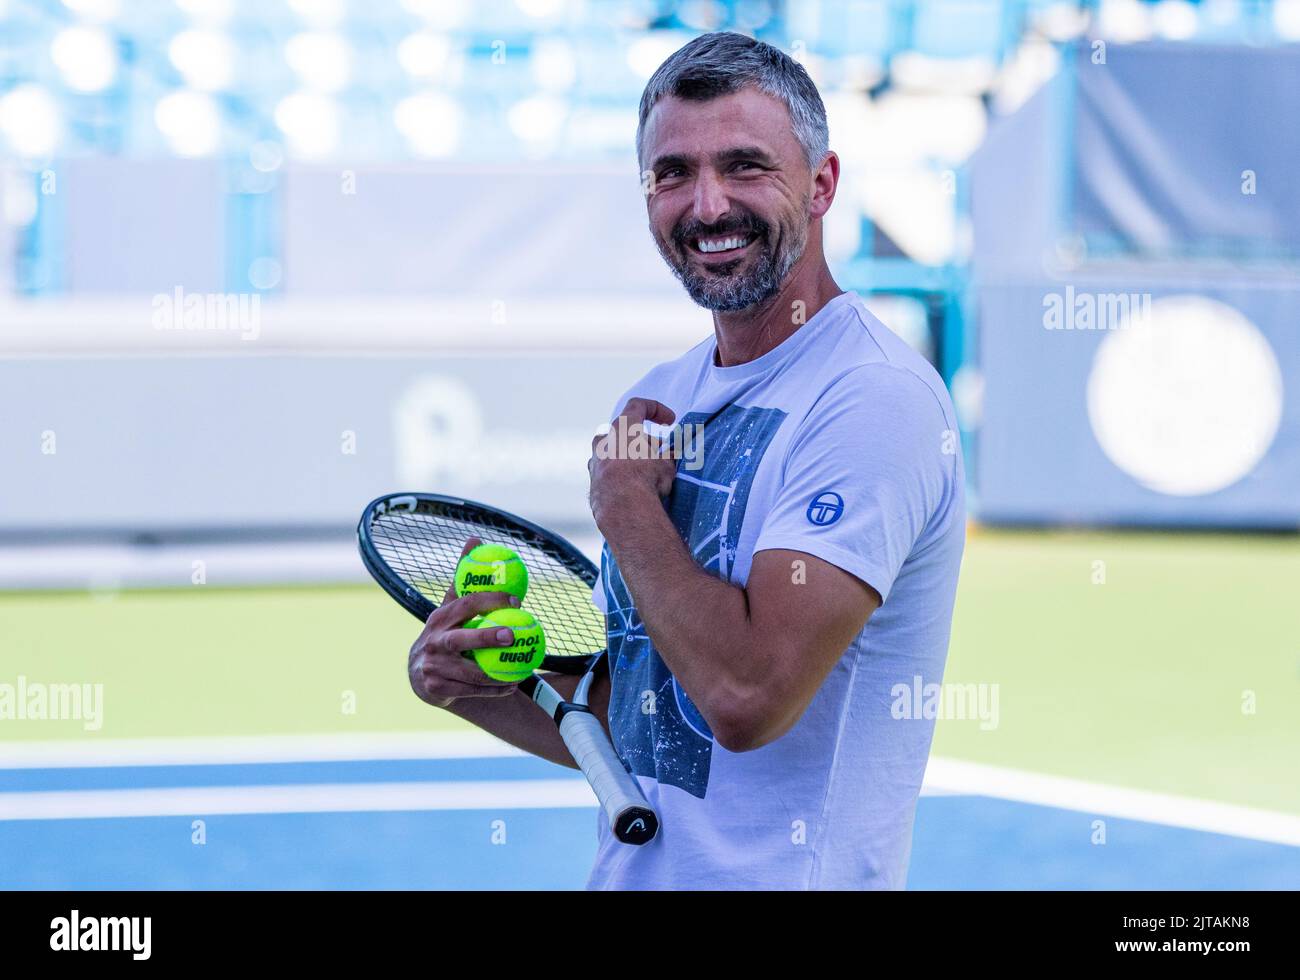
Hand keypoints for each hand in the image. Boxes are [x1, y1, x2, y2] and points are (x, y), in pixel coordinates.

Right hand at [407, 537, 523, 708]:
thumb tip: (475, 538)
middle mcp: (433, 642)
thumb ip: (463, 579)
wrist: (420, 676)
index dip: (490, 600)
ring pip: (471, 672)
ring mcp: (433, 667)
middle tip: (514, 635)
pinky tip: (511, 685)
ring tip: (522, 669)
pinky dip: (494, 689)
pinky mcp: (436, 689)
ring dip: (499, 673)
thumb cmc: (444, 634)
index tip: (515, 600)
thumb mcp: (450, 607)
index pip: (465, 604)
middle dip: (487, 636)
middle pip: (462, 639)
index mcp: (439, 618)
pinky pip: (472, 690)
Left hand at [588, 398, 677, 528]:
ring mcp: (595, 462)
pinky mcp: (593, 484)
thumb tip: (667, 457)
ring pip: (615, 453)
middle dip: (645, 441)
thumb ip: (666, 456)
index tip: (670, 420)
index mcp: (622, 427)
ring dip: (632, 459)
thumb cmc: (646, 478)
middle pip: (626, 432)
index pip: (638, 406)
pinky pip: (610, 474)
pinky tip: (636, 489)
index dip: (657, 409)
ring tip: (649, 473)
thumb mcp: (666, 464)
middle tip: (661, 454)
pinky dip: (623, 477)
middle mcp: (604, 441)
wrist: (622, 508)